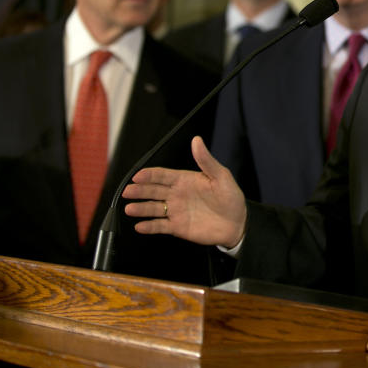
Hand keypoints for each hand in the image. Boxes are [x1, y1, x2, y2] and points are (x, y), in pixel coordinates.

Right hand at [123, 135, 245, 247]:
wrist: (238, 223)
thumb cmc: (231, 198)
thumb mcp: (221, 176)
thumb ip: (206, 160)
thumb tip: (197, 140)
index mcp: (185, 180)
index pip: (163, 175)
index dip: (150, 175)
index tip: (138, 176)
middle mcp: (177, 195)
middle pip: (153, 191)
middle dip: (140, 190)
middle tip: (128, 191)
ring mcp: (176, 211)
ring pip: (153, 208)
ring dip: (141, 208)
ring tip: (130, 208)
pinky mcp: (178, 227)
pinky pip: (160, 226)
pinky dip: (149, 226)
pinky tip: (139, 226)